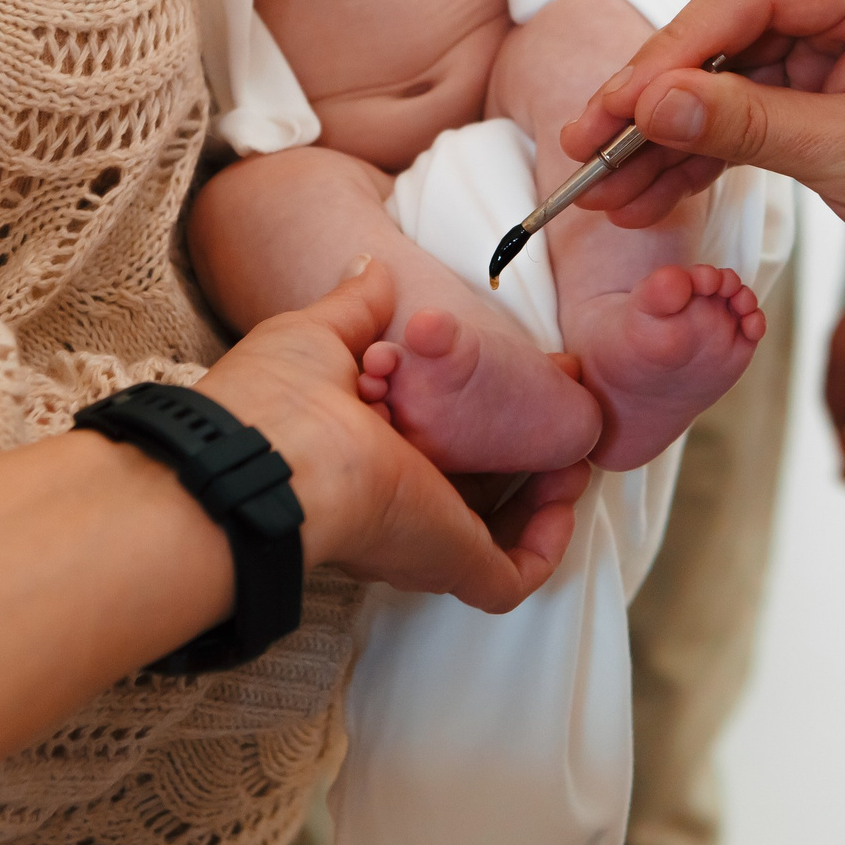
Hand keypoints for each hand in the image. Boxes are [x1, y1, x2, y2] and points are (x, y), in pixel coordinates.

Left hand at [199, 258, 584, 611]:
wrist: (278, 458)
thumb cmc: (281, 400)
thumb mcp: (320, 336)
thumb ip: (355, 307)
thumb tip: (373, 270)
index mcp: (358, 460)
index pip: (422, 450)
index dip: (465, 422)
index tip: (500, 386)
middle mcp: (391, 505)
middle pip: (468, 496)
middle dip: (516, 461)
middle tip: (548, 417)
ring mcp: (424, 541)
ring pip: (498, 538)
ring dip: (542, 498)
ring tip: (567, 455)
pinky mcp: (454, 565)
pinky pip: (513, 575)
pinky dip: (546, 543)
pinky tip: (563, 498)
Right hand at [562, 0, 844, 269]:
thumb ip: (750, 125)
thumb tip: (650, 106)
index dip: (674, 48)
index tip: (618, 106)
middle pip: (726, 26)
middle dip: (655, 96)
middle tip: (589, 149)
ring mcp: (838, 25)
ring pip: (724, 69)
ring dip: (667, 132)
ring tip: (610, 190)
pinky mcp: (824, 67)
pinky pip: (746, 98)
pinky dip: (701, 145)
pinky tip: (650, 186)